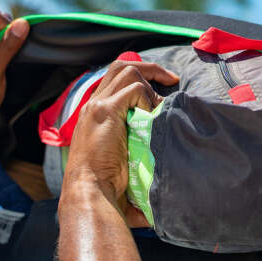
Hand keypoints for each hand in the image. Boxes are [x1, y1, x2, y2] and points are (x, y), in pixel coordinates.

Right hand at [63, 60, 177, 218]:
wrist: (90, 194)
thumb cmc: (106, 188)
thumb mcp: (120, 161)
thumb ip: (135, 150)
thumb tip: (162, 163)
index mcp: (95, 114)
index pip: (115, 81)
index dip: (139, 79)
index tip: (161, 90)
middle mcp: (94, 105)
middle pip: (120, 66)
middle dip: (150, 68)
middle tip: (171, 80)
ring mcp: (98, 106)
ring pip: (127, 71)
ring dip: (150, 82)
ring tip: (162, 104)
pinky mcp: (107, 111)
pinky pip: (134, 89)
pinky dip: (149, 98)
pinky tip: (154, 117)